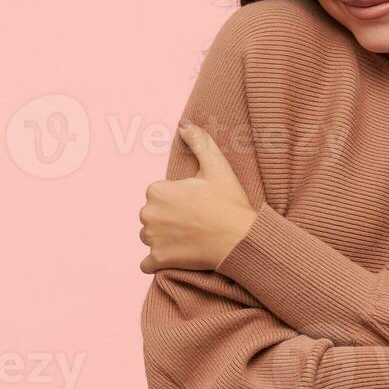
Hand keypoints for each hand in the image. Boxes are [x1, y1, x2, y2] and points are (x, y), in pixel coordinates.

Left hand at [138, 120, 257, 273]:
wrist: (240, 239)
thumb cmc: (230, 202)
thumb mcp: (217, 166)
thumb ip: (199, 141)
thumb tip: (183, 124)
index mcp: (157, 190)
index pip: (159, 195)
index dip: (178, 200)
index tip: (197, 205)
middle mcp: (148, 213)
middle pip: (153, 216)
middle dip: (168, 220)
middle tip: (195, 223)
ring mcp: (152, 238)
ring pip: (150, 237)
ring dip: (164, 239)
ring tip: (190, 239)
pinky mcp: (158, 260)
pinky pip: (147, 264)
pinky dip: (158, 262)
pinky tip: (176, 256)